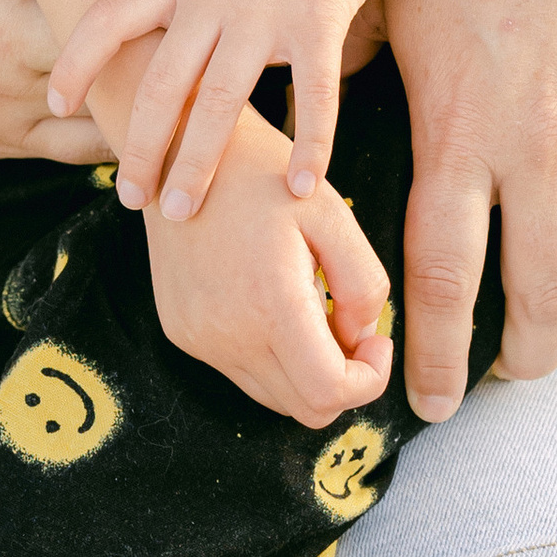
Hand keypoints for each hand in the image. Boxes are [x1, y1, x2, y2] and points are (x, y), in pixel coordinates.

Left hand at [48, 0, 407, 217]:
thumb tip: (162, 40)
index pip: (108, 16)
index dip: (77, 59)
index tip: (53, 102)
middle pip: (161, 81)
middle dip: (139, 145)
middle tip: (130, 199)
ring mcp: (264, 6)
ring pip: (221, 98)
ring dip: (200, 161)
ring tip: (182, 211)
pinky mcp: (319, 15)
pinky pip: (312, 93)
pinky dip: (307, 143)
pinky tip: (298, 187)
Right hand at [142, 103, 393, 422]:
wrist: (181, 147)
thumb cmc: (265, 173)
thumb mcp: (333, 213)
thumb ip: (364, 285)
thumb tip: (358, 340)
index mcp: (269, 304)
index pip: (329, 394)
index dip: (369, 380)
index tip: (376, 340)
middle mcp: (226, 334)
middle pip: (305, 408)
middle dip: (342, 379)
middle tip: (347, 322)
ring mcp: (197, 337)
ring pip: (273, 397)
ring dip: (305, 371)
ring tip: (308, 306)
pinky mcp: (180, 331)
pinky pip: (241, 371)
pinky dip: (269, 355)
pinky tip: (269, 300)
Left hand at [380, 0, 556, 422]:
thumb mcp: (388, 13)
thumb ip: (367, 91)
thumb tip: (307, 145)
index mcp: (459, 136)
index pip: (443, 280)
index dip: (438, 356)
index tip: (429, 404)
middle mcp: (538, 148)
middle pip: (537, 291)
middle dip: (523, 354)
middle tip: (509, 380)